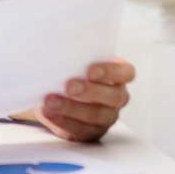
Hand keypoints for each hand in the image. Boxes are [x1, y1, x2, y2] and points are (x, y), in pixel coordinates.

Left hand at [18, 59, 134, 142]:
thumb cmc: (67, 70)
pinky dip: (61, 120)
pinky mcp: (88, 132)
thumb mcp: (73, 59)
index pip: (126, 72)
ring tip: (50, 101)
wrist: (52, 92)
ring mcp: (104, 117)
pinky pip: (79, 129)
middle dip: (90, 91)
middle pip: (114, 97)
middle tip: (68, 86)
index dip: (111, 72)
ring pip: (95, 115)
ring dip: (71, 108)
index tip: (90, 71)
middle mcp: (115, 97)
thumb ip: (72, 54)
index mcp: (117, 76)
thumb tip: (51, 42)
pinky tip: (48, 111)